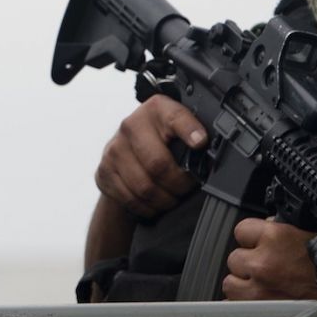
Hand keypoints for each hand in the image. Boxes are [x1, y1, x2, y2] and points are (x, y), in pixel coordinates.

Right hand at [95, 96, 206, 218]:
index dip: (188, 129)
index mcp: (156, 110)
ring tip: (173, 197)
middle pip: (158, 164)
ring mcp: (115, 149)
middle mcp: (131, 125)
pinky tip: (155, 202)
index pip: (174, 117)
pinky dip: (147, 207)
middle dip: (179, 184)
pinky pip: (130, 198)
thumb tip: (212, 155)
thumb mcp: (176, 130)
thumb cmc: (158, 141)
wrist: (124, 152)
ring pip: (145, 187)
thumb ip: (192, 137)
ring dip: (164, 200)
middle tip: (187, 188)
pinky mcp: (104, 171)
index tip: (200, 142)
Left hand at [223, 217, 316, 300]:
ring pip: (230, 283)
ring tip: (262, 286)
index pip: (241, 230)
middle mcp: (263, 262)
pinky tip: (259, 301)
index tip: (257, 244)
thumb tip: (265, 225)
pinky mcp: (259, 309)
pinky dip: (244, 304)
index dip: (250, 238)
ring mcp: (258, 288)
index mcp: (274, 237)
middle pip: (234, 259)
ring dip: (243, 284)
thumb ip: (278, 229)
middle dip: (248, 264)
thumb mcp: (304, 234)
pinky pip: (235, 305)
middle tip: (265, 269)